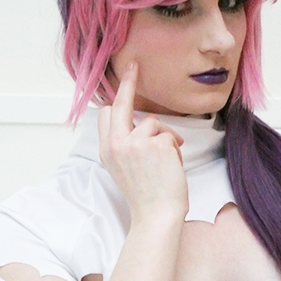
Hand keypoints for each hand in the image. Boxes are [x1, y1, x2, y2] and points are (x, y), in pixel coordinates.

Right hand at [97, 62, 188, 222]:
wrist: (157, 214)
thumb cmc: (147, 195)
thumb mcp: (125, 168)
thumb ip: (126, 145)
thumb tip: (139, 123)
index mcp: (107, 150)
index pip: (106, 115)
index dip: (115, 99)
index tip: (122, 83)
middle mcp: (116, 144)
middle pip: (120, 105)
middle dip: (128, 82)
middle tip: (134, 66)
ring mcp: (134, 143)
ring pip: (153, 123)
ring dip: (164, 137)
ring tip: (166, 161)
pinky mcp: (155, 143)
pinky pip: (169, 135)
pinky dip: (174, 148)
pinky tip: (172, 166)